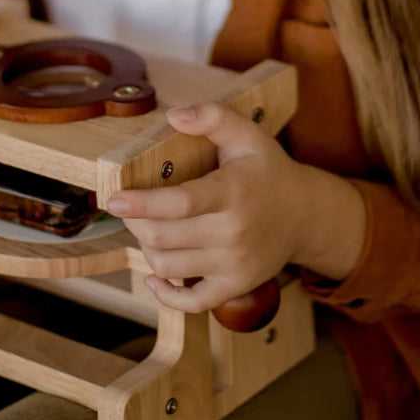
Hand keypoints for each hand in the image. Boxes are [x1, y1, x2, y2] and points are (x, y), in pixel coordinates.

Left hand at [106, 102, 313, 313]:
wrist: (305, 214)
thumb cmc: (267, 171)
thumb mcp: (246, 134)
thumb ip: (212, 117)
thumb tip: (174, 116)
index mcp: (232, 192)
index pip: (179, 203)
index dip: (141, 203)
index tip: (114, 200)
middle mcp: (233, 232)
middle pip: (164, 237)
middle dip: (135, 223)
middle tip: (129, 210)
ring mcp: (235, 264)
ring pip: (168, 266)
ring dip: (146, 249)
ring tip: (147, 230)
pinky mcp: (235, 286)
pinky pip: (191, 303)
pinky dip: (165, 293)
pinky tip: (154, 275)